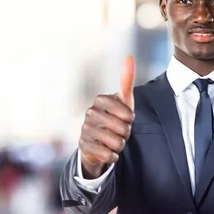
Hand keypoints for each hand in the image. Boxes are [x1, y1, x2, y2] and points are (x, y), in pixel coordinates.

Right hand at [79, 55, 135, 177]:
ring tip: (113, 140)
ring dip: (120, 145)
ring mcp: (84, 130)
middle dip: (126, 133)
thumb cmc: (115, 116)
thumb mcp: (124, 100)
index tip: (126, 117)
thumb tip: (129, 56)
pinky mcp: (83, 147)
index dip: (130, 118)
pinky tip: (108, 152)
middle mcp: (89, 113)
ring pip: (116, 143)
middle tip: (119, 130)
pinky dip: (113, 156)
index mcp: (100, 100)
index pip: (127, 113)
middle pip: (123, 129)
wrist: (100, 140)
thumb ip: (126, 80)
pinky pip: (107, 155)